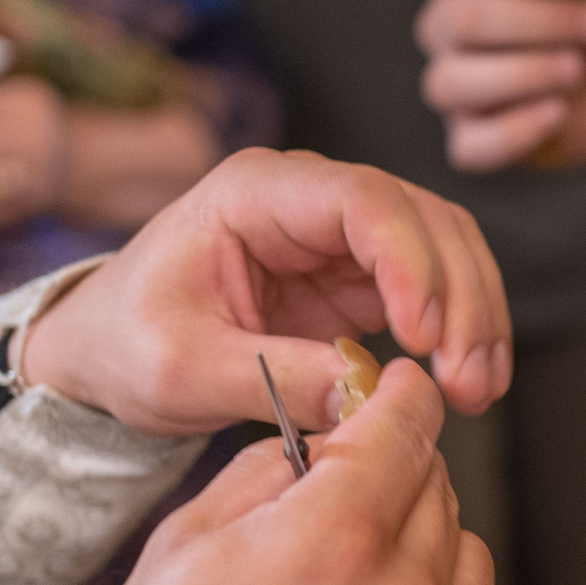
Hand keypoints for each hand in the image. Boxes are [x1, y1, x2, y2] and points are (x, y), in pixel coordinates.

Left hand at [17, 148, 510, 438]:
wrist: (106, 354)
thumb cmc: (125, 345)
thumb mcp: (180, 370)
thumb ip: (270, 378)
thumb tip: (366, 391)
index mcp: (254, 192)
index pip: (361, 200)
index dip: (409, 260)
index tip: (423, 335)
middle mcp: (308, 199)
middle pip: (422, 218)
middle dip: (459, 297)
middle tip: (470, 380)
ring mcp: (339, 237)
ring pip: (444, 248)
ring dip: (473, 314)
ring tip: (480, 389)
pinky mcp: (359, 280)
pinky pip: (434, 288)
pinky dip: (460, 331)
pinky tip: (469, 382)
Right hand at [52, 362, 492, 584]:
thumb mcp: (186, 541)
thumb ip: (270, 469)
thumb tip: (326, 437)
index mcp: (331, 539)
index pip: (406, 425)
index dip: (396, 393)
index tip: (388, 386)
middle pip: (438, 481)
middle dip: (395, 464)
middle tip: (342, 478)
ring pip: (462, 547)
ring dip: (420, 530)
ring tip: (351, 555)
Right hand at [413, 0, 585, 171]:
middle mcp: (450, 32)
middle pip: (456, 19)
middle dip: (528, 20)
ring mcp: (457, 88)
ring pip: (451, 82)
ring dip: (522, 73)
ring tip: (578, 69)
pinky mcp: (473, 140)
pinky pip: (470, 145)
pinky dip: (515, 131)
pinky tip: (558, 114)